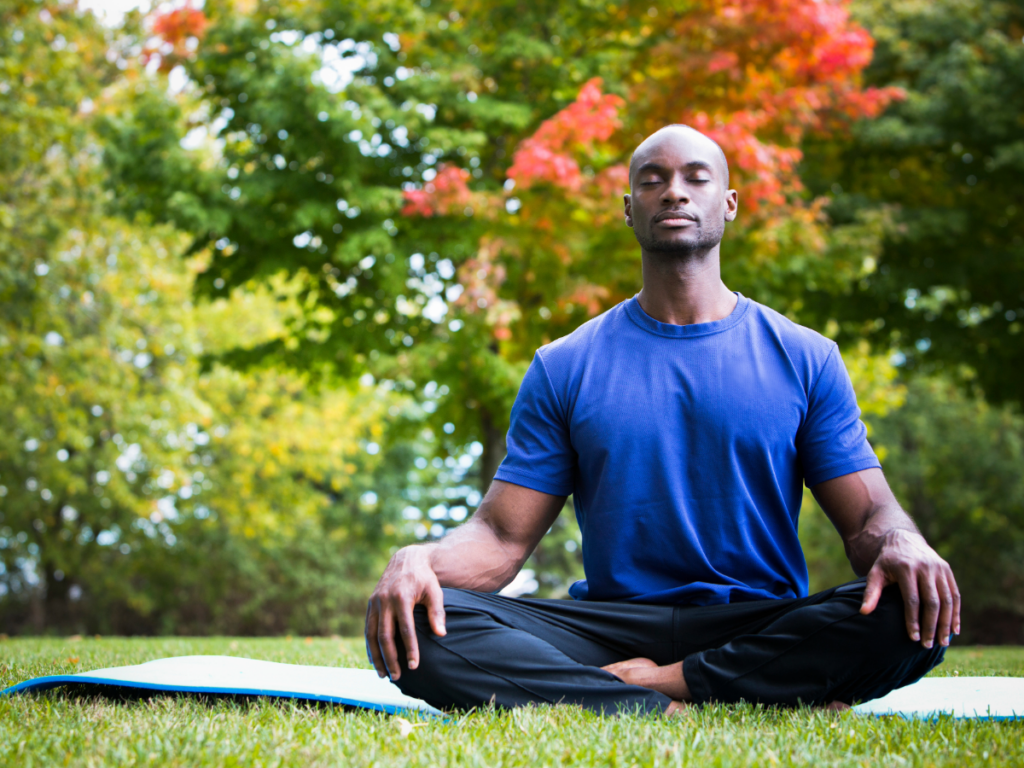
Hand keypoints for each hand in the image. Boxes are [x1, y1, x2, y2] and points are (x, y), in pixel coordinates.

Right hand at [365, 546, 446, 680]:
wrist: (406, 559)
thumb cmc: (424, 578)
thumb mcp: (434, 591)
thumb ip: (437, 612)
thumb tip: (441, 634)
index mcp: (401, 597)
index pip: (405, 630)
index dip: (409, 649)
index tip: (414, 666)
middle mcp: (384, 600)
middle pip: (385, 636)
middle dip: (390, 658)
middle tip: (397, 677)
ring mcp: (375, 602)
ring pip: (371, 635)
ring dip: (376, 656)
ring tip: (383, 674)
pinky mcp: (370, 603)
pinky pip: (367, 628)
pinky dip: (369, 646)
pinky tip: (374, 660)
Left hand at [859, 529, 959, 648]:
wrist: (903, 539)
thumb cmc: (887, 562)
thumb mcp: (875, 573)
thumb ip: (871, 592)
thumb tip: (863, 612)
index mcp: (906, 569)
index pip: (912, 599)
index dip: (913, 620)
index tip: (913, 638)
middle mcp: (926, 568)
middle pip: (932, 602)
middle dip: (931, 626)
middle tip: (928, 646)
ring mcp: (939, 568)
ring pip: (947, 600)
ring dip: (946, 623)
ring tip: (943, 642)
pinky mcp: (947, 570)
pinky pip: (955, 595)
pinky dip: (956, 613)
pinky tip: (954, 629)